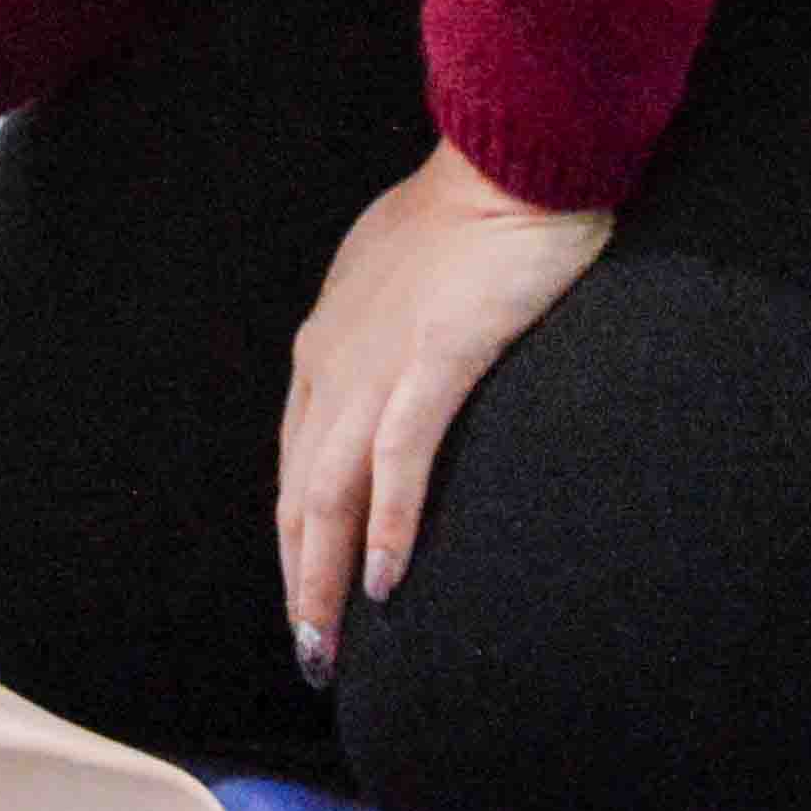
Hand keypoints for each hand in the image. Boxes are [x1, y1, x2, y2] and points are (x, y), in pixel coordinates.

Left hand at [278, 139, 611, 682]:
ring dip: (322, 576)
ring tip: (326, 646)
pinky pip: (397, 460)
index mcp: (329, 341)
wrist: (514, 157)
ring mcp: (379, 362)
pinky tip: (385, 580)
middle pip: (299, 492)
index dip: (297, 533)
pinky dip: (385, 524)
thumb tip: (400, 369)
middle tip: (309, 652)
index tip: (305, 591)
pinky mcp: (435, 360)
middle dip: (298, 578)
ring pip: (329, 492)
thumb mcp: (408, 279)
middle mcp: (334, 359)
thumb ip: (391, 331)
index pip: (297, 458)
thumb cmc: (472, 213)